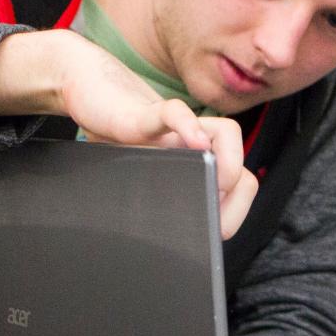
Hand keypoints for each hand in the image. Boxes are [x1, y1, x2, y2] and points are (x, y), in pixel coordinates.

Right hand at [56, 46, 258, 238]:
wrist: (92, 95)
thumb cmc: (119, 142)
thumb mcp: (141, 179)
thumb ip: (163, 198)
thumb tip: (170, 240)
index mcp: (197, 166)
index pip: (241, 189)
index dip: (232, 212)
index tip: (211, 228)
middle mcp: (194, 147)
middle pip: (244, 170)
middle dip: (234, 200)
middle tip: (207, 211)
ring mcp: (174, 131)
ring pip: (226, 134)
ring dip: (228, 164)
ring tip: (208, 180)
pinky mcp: (145, 114)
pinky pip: (174, 113)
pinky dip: (187, 125)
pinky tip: (192, 141)